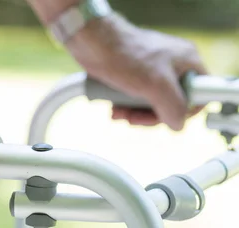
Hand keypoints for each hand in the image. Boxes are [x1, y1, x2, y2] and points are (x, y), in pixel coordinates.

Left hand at [65, 14, 207, 130]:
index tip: (165, 117)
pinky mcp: (133, 72)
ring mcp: (152, 68)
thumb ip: (174, 107)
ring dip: (135, 112)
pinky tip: (114, 108)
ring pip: (151, 101)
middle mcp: (173, 64)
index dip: (185, 110)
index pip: (201, 94)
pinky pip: (136, 95)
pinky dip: (126, 105)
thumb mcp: (157, 86)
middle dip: (151, 115)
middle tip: (134, 119)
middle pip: (172, 102)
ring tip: (119, 113)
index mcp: (188, 62)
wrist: (92, 42)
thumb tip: (177, 124)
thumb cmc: (125, 56)